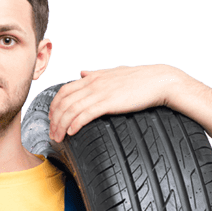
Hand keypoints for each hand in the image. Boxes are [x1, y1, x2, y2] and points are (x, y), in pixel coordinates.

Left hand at [48, 64, 187, 141]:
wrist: (159, 80)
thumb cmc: (139, 79)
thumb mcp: (113, 72)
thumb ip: (95, 74)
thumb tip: (82, 73)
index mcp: (92, 78)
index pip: (64, 91)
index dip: (53, 107)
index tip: (51, 120)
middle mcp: (93, 84)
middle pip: (63, 102)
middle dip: (53, 120)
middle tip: (52, 134)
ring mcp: (100, 93)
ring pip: (71, 109)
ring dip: (61, 125)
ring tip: (58, 138)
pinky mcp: (109, 102)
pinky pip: (86, 114)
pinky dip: (75, 124)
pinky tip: (72, 132)